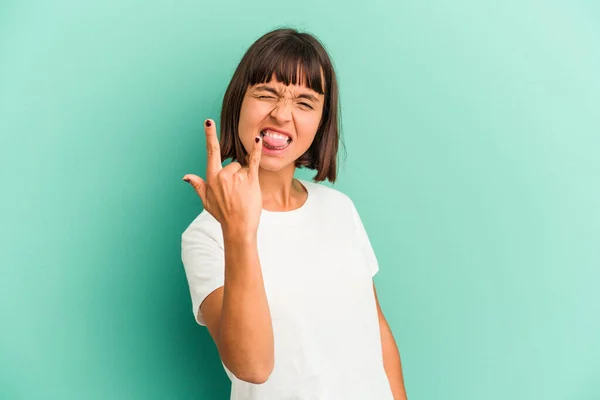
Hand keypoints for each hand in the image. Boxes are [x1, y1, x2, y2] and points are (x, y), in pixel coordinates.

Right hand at [183, 119, 262, 235]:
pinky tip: (258, 140)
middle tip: (236, 193)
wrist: (239, 227)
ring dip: (245, 178)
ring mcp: (237, 177)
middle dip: (236, 175)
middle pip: (233, 164)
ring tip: (243, 194)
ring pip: (243, 168)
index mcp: (212, 178)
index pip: (211, 152)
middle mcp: (224, 175)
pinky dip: (256, 150)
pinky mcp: (251, 180)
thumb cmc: (223, 215)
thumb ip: (198, 186)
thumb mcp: (206, 201)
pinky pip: (254, 161)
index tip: (208, 122)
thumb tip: (186, 176)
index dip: (210, 136)